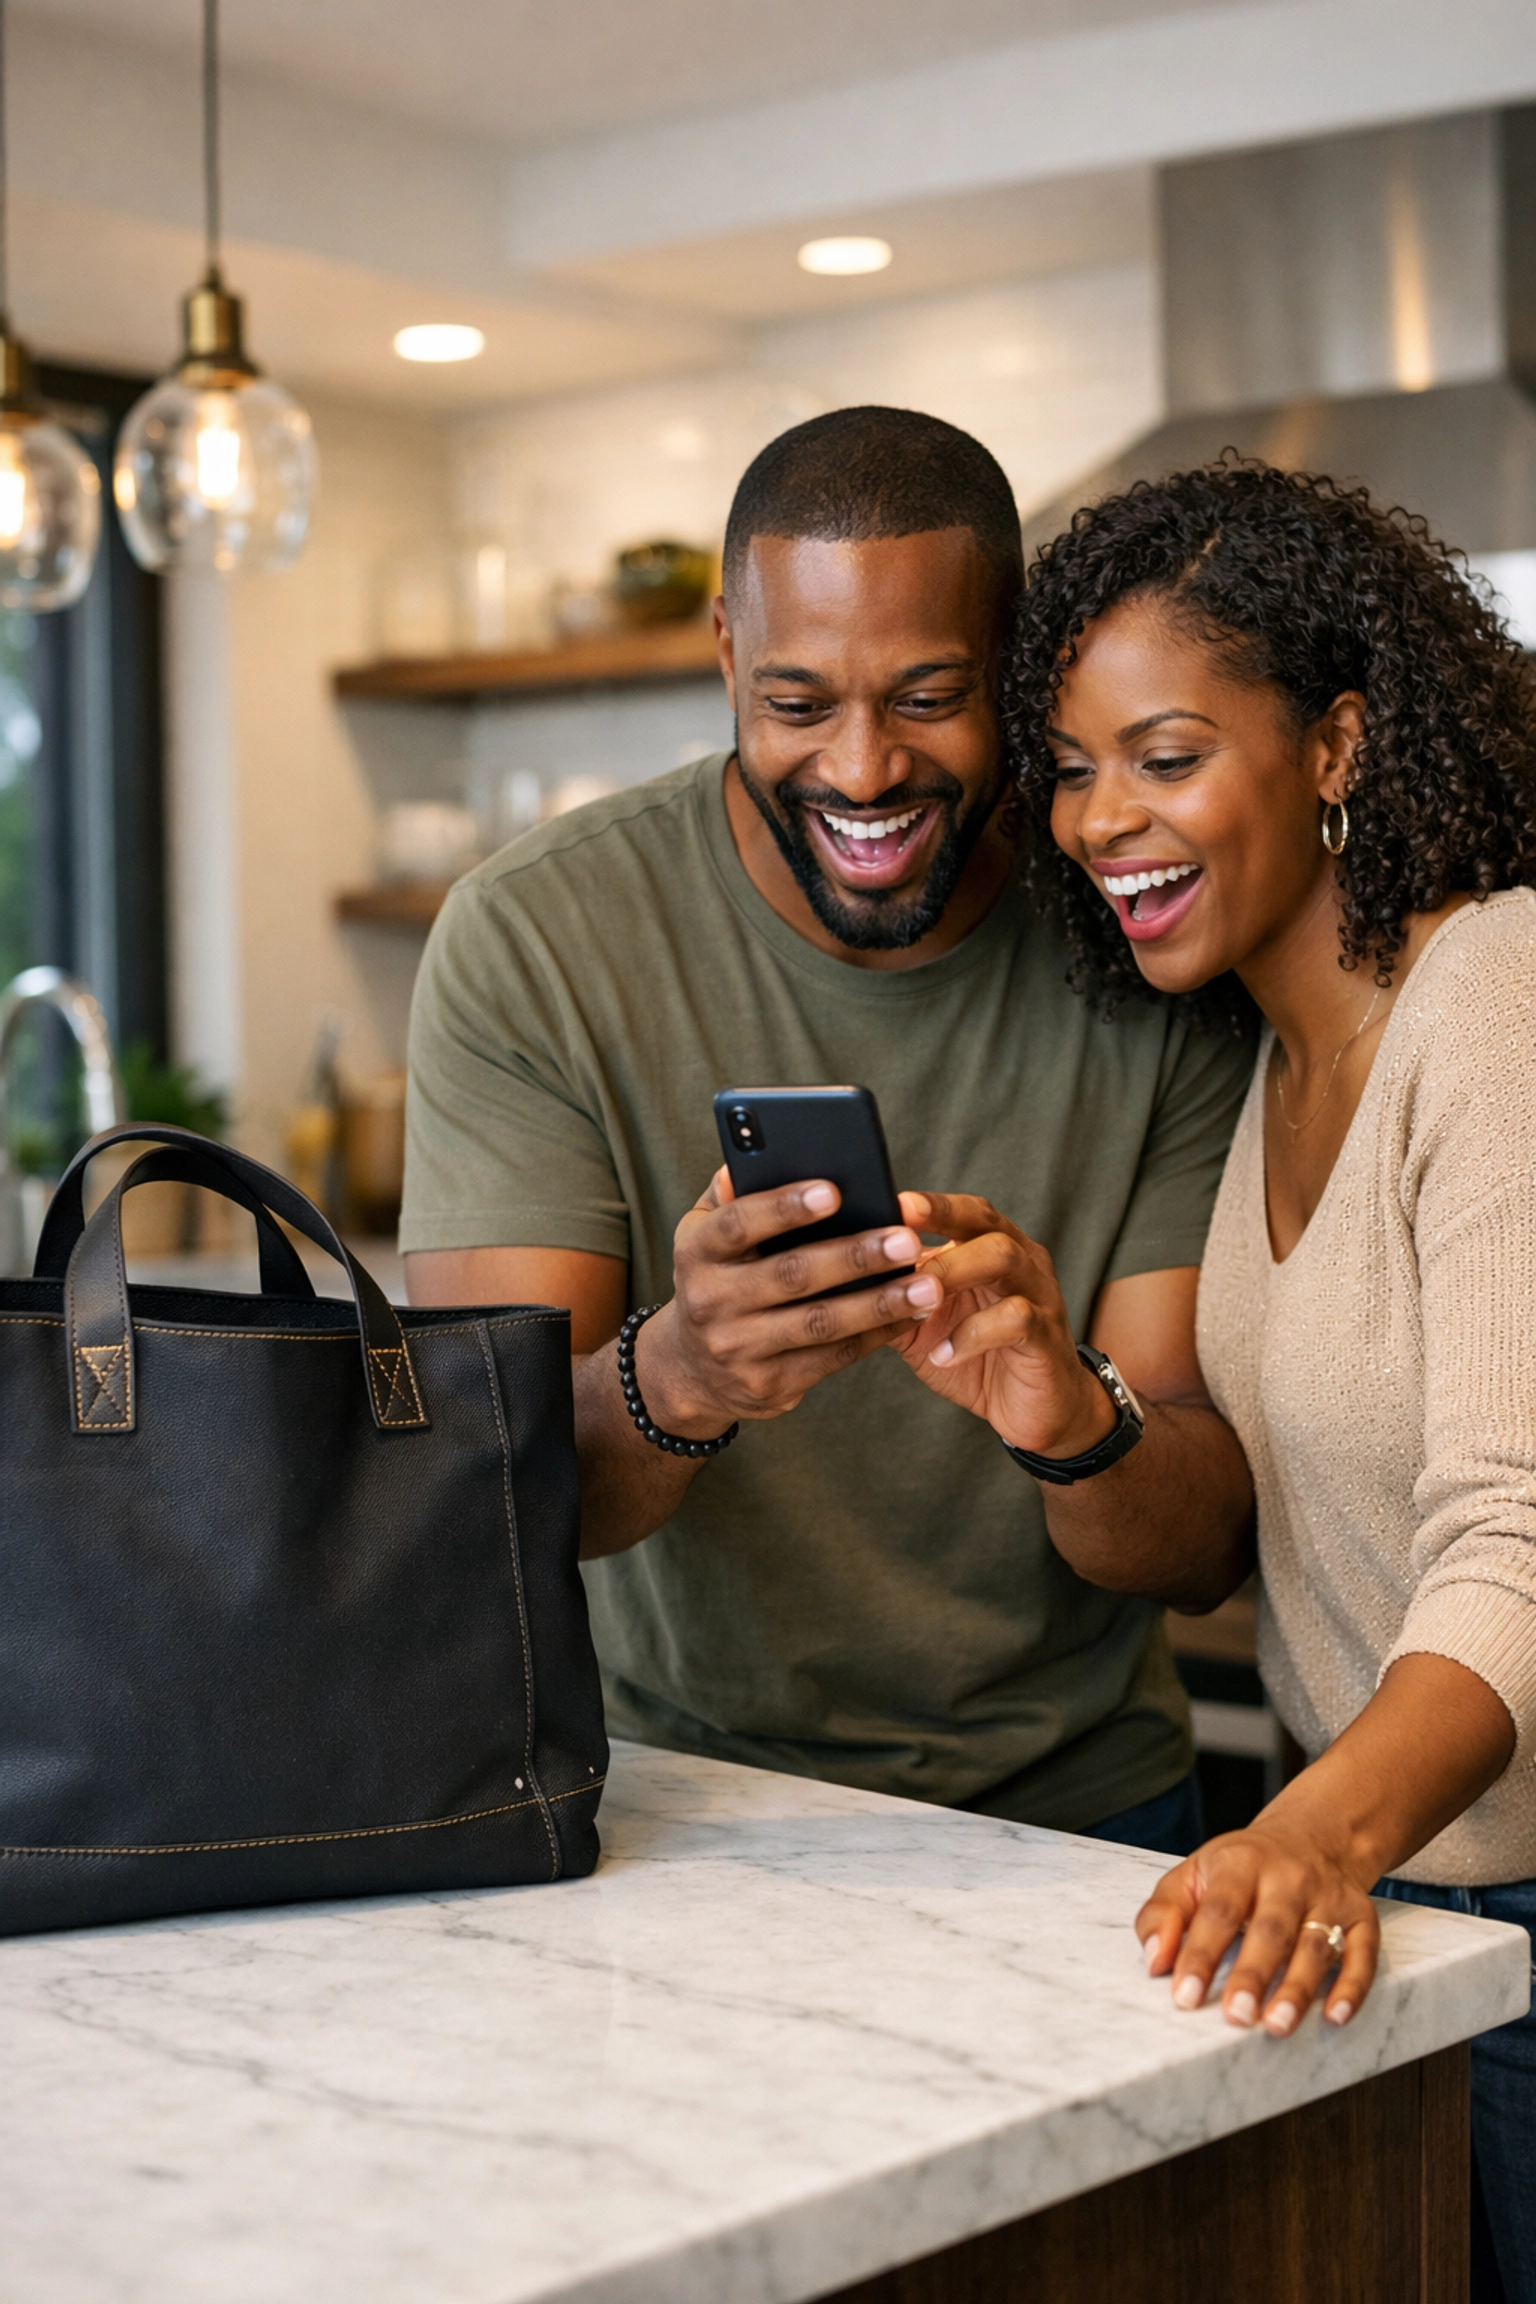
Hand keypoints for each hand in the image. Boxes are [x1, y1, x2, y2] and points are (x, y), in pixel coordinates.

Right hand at [636, 1169, 939, 1438]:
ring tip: (929, 1285)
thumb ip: (731, 1194)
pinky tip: (913, 1314)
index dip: (784, 1207)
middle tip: (905, 1240)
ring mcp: (739, 1349)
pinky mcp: (769, 1385)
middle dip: (854, 1257)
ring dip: (880, 1303)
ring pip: (820, 1323)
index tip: (835, 1191)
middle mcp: (711, 1302)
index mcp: (697, 1251)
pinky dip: (878, 1335)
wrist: (693, 1370)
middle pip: (790, 1275)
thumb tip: (751, 1152)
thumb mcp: (706, 1234)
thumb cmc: (718, 1277)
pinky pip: (834, 1358)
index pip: (738, 1224)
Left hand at [888, 1191, 1115, 1457]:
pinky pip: (1015, 1318)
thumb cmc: (976, 1358)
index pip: (962, 1210)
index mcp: (992, 1248)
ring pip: (1003, 1258)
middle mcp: (1021, 1260)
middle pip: (985, 1220)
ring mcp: (1038, 1294)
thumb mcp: (925, 1326)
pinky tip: (942, 1355)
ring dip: (954, 1272)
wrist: (1037, 1409)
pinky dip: (972, 1335)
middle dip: (941, 1219)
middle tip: (897, 1234)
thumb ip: (894, 1297)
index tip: (886, 1201)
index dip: (928, 1204)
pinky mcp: (1046, 1334)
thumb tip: (839, 1277)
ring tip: (918, 1299)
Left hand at [1136, 1816, 1379, 2035]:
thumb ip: (1163, 1913)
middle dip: (1253, 1974)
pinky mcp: (1361, 1917)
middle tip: (1236, 2016)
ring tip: (1277, 2025)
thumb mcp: (1193, 1874)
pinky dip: (1352, 1987)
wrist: (1310, 1835)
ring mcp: (1328, 1897)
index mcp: (1240, 1863)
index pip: (1219, 1911)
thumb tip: (1155, 1961)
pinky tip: (1335, 2016)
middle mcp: (1288, 1878)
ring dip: (1298, 1988)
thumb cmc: (1241, 1868)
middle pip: (1271, 1928)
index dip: (1201, 1953)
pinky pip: (1363, 1953)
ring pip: (1316, 1945)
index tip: (1185, 1995)